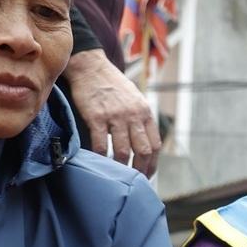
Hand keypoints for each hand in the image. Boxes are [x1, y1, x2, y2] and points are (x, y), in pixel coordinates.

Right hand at [64, 50, 160, 175]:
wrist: (91, 67)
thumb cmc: (113, 86)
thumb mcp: (135, 99)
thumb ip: (141, 120)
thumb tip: (146, 145)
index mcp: (145, 112)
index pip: (155, 145)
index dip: (153, 163)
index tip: (147, 174)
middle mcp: (133, 115)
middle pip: (143, 151)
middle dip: (140, 169)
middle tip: (134, 180)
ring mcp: (115, 116)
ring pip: (122, 151)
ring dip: (120, 167)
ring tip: (117, 174)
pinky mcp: (96, 117)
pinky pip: (100, 144)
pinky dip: (101, 157)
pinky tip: (100, 162)